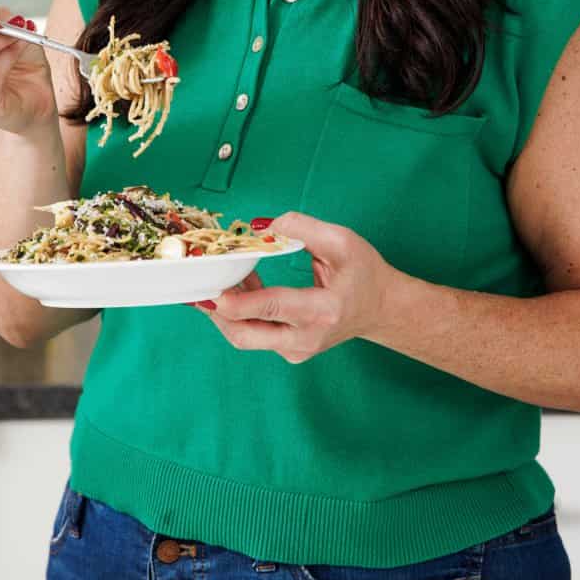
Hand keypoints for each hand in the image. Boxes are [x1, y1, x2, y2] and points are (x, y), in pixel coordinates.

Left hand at [195, 212, 394, 363]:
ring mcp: (295, 351)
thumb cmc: (363, 273)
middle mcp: (306, 338)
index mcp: (323, 311)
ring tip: (223, 276)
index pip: (271, 308)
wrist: (380, 308)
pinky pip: (253, 334)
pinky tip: (241, 286)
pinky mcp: (288, 352)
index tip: (212, 289)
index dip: (237, 300)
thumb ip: (302, 228)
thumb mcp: (342, 241)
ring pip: (243, 336)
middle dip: (216, 311)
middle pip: (245, 334)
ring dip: (226, 309)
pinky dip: (239, 312)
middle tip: (199, 284)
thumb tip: (262, 227)